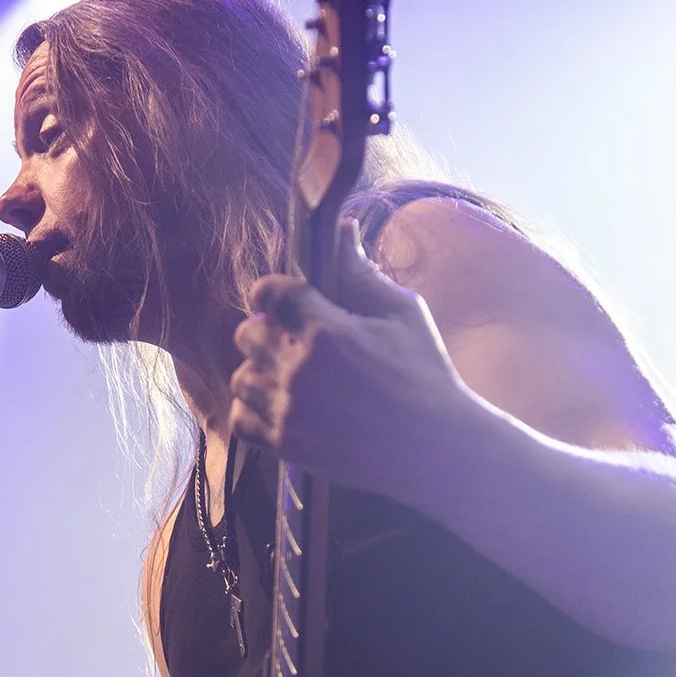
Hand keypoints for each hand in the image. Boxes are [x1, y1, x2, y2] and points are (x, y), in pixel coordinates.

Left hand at [229, 218, 469, 508]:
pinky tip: (279, 405)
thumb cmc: (425, 374)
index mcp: (326, 331)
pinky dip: (252, 411)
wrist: (435, 449)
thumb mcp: (402, 313)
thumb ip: (360, 272)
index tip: (284, 299)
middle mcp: (299, 370)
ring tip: (289, 376)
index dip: (273, 291)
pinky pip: (240, 421)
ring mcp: (290, 411)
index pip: (268, 292)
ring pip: (241, 378)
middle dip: (266, 330)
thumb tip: (339, 228)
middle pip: (247, 334)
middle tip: (292, 338)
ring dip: (259, 372)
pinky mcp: (287, 446)